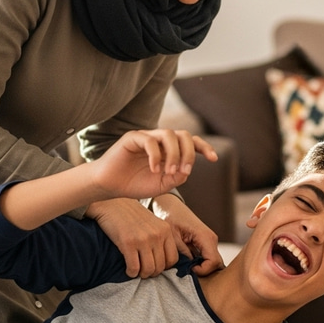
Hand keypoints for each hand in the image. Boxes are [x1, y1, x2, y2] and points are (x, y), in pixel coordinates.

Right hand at [0, 129, 215, 233]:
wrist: (109, 187)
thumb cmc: (134, 185)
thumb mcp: (162, 186)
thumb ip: (177, 178)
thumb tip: (187, 169)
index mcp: (168, 150)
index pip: (190, 141)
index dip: (204, 147)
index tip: (214, 159)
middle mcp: (159, 140)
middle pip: (184, 135)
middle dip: (189, 153)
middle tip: (182, 172)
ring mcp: (146, 137)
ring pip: (169, 135)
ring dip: (174, 155)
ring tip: (168, 173)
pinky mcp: (132, 138)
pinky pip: (150, 140)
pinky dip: (156, 155)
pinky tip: (154, 169)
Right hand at [85, 197, 183, 277]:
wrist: (111, 204)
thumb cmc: (130, 215)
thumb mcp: (151, 223)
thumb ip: (159, 237)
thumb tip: (163, 261)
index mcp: (165, 230)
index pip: (173, 259)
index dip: (164, 267)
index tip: (154, 266)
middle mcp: (157, 234)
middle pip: (160, 267)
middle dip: (152, 273)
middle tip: (143, 271)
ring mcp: (143, 239)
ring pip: (148, 269)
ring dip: (142, 274)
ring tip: (136, 270)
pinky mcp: (128, 243)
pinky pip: (134, 268)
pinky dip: (131, 272)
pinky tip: (128, 269)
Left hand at [150, 193, 222, 274]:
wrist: (170, 207)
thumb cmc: (170, 218)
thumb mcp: (172, 237)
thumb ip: (182, 253)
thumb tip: (188, 268)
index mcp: (205, 237)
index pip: (214, 262)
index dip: (202, 271)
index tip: (188, 270)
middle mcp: (211, 239)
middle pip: (216, 264)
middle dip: (203, 271)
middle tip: (186, 270)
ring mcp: (210, 242)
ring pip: (212, 262)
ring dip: (200, 268)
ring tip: (184, 265)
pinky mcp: (205, 243)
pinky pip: (207, 258)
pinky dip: (199, 263)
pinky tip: (186, 261)